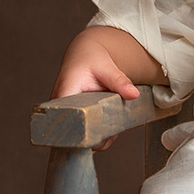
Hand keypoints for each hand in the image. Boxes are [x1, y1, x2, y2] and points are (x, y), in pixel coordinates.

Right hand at [51, 26, 165, 150]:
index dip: (84, 133)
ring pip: (77, 135)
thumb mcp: (107, 68)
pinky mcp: (71, 116)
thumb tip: (134, 94)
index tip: (102, 135)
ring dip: (95, 137)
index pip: (68, 122)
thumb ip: (120, 81)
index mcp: (64, 94)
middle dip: (93, 138)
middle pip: (73, 133)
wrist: (85, 55)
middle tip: (111, 132)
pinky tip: (108, 130)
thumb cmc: (91, 59)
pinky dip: (95, 134)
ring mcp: (63, 113)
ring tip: (112, 129)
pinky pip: (82, 132)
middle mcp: (59, 106)